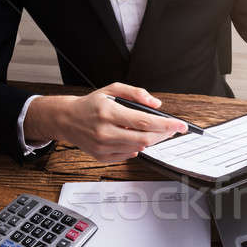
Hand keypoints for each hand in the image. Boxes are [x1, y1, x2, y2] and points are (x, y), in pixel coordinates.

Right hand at [24, 82, 187, 162]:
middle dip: (163, 134)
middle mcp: (104, 131)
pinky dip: (137, 148)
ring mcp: (102, 146)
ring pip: (138, 148)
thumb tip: (156, 104)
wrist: (66, 119)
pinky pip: (128, 155)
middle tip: (171, 129)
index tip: (179, 125)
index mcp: (108, 112)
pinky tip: (135, 138)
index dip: (165, 124)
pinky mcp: (101, 156)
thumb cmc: (91, 104)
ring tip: (155, 132)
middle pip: (144, 138)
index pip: (144, 121)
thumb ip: (136, 93)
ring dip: (152, 141)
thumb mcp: (112, 89)